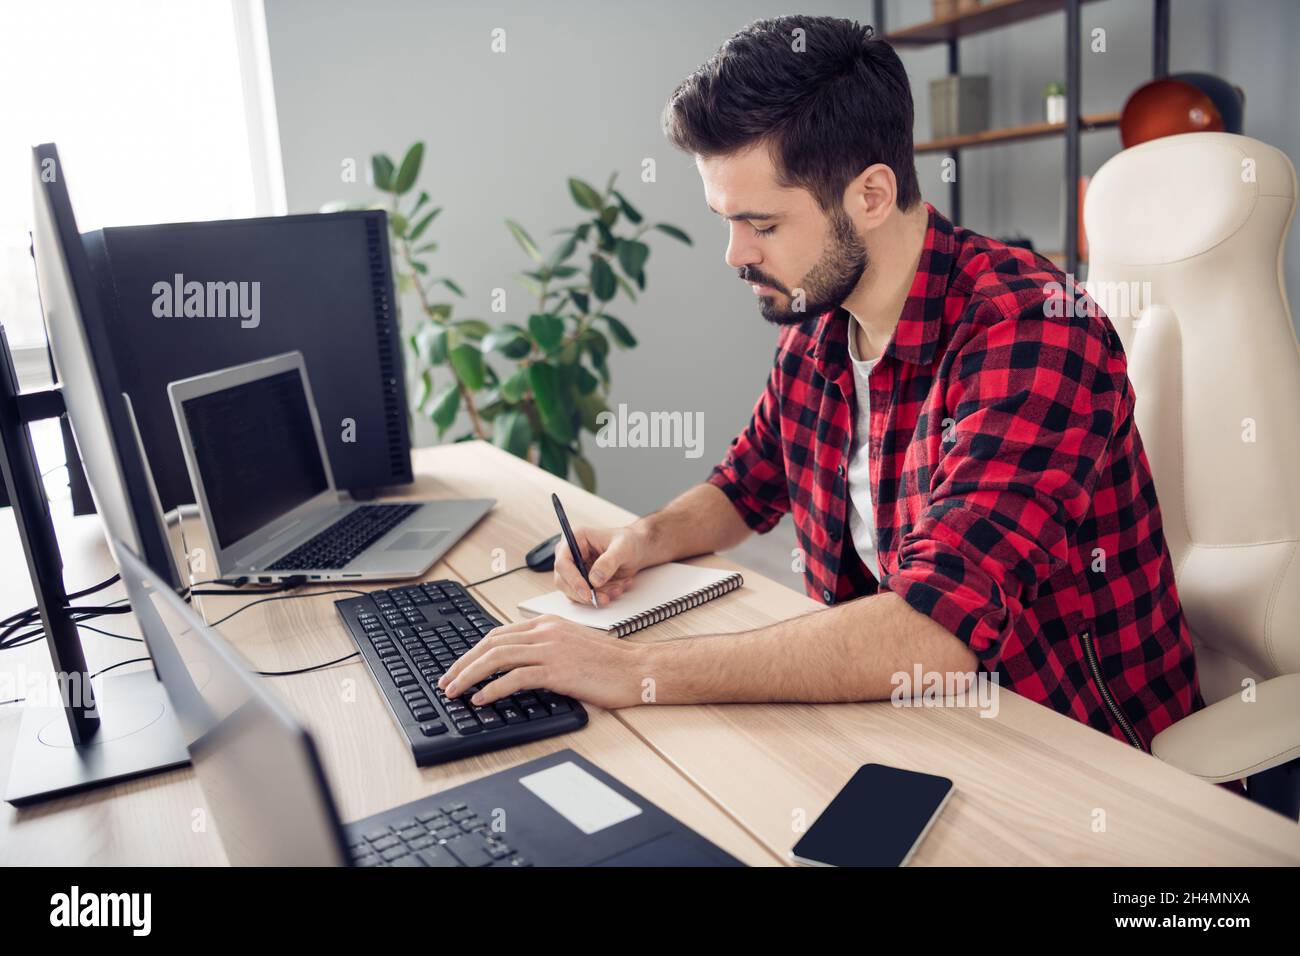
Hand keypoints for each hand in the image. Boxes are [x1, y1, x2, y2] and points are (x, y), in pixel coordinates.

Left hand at [436, 615, 648, 709]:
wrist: (636, 668)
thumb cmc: (609, 662)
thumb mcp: (571, 644)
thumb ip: (545, 647)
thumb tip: (517, 664)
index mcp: (547, 623)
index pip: (498, 633)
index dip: (473, 651)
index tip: (459, 667)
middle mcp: (545, 632)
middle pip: (491, 643)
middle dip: (463, 663)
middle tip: (446, 681)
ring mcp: (550, 649)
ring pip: (497, 658)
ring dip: (469, 675)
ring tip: (455, 691)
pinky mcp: (557, 670)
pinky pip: (515, 678)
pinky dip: (493, 689)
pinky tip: (481, 699)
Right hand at [554, 523, 649, 606]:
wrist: (636, 549)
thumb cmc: (628, 542)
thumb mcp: (622, 548)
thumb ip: (608, 562)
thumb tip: (594, 580)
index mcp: (575, 538)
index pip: (563, 562)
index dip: (572, 579)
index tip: (587, 592)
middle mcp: (570, 554)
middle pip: (563, 581)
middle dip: (585, 593)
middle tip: (605, 598)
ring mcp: (574, 569)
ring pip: (574, 592)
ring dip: (596, 596)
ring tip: (618, 588)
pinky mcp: (581, 581)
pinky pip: (584, 596)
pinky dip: (601, 597)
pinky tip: (617, 588)